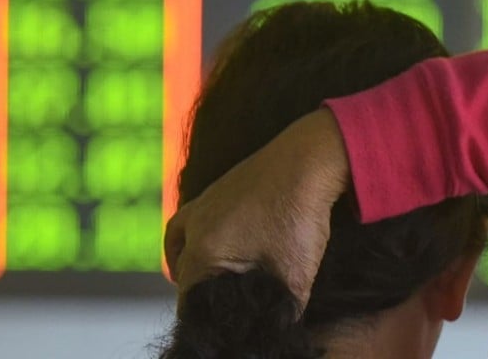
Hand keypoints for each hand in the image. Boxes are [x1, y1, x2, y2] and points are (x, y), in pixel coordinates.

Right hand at [164, 108, 350, 309]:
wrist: (308, 161)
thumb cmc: (298, 213)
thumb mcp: (295, 274)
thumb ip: (284, 308)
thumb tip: (282, 326)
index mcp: (206, 250)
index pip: (188, 298)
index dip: (200, 317)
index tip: (217, 326)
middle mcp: (196, 226)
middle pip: (184, 272)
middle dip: (196, 294)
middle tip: (217, 308)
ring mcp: (204, 203)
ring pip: (180, 242)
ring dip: (187, 264)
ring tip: (201, 282)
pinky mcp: (217, 189)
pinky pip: (190, 218)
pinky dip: (191, 235)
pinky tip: (208, 242)